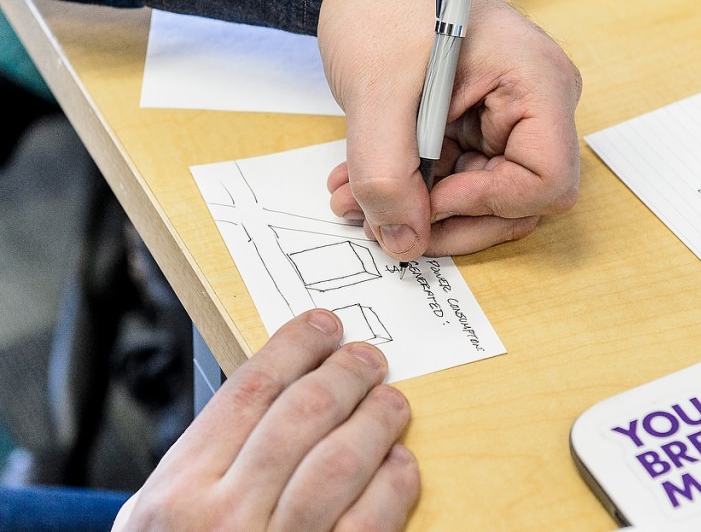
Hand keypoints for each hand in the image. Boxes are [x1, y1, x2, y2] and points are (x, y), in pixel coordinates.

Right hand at [112, 309, 418, 530]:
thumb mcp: (159, 514)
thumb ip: (208, 455)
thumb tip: (280, 385)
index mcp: (180, 491)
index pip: (251, 390)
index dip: (295, 347)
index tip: (322, 327)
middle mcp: (226, 517)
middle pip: (303, 413)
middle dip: (345, 372)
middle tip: (368, 357)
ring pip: (343, 457)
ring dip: (377, 418)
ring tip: (391, 400)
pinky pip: (373, 520)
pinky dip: (396, 482)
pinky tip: (401, 463)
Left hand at [318, 0, 581, 261]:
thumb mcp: (378, 92)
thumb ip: (387, 174)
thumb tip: (403, 240)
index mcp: (536, 82)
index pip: (546, 181)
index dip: (487, 204)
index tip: (427, 202)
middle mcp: (534, 104)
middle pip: (517, 201)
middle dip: (447, 219)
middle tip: (388, 226)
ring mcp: (506, 117)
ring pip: (480, 197)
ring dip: (417, 209)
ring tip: (356, 201)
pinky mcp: (475, 125)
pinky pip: (454, 178)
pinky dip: (409, 189)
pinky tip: (361, 184)